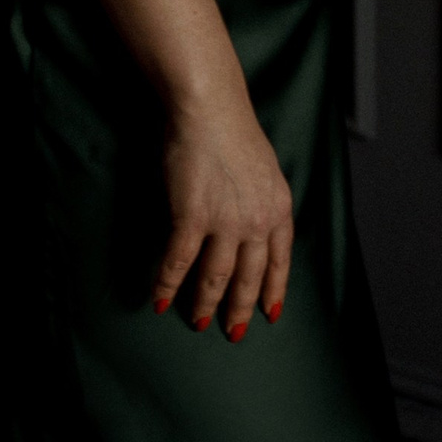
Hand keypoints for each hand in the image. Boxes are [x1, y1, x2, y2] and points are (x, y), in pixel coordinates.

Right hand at [153, 93, 293, 340]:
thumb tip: (254, 222)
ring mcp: (225, 222)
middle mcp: (257, 221)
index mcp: (278, 207)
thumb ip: (261, 200)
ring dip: (206, 304)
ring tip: (199, 322)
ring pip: (216, 277)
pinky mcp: (192, 218)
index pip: (281, 260)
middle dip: (242, 308)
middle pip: (250, 277)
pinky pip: (178, 263)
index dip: (275, 289)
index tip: (271, 313)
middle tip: (235, 332)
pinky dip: (167, 286)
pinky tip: (161, 302)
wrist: (210, 109)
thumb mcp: (264, 170)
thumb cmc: (232, 131)